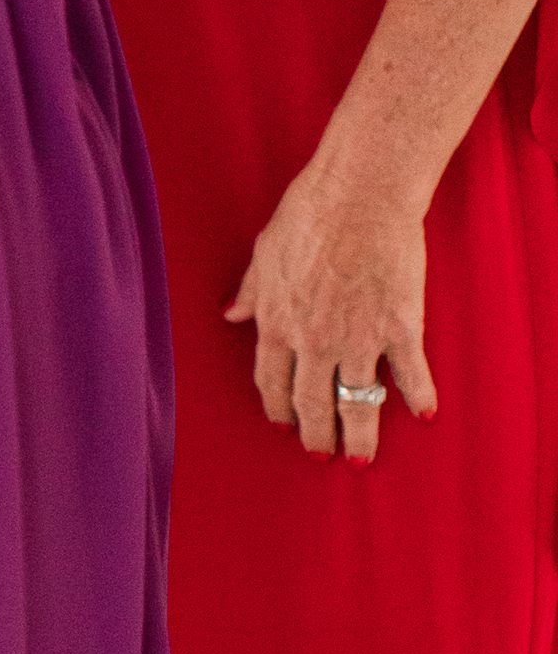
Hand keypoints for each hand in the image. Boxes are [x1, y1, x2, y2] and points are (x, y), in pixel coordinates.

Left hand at [225, 158, 435, 464]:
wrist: (359, 194)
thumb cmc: (309, 214)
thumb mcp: (264, 253)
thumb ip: (251, 291)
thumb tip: (230, 313)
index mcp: (277, 323)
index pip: (271, 382)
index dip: (278, 408)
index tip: (284, 426)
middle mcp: (313, 341)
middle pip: (311, 403)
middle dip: (315, 435)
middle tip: (322, 455)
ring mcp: (357, 338)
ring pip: (356, 402)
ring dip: (358, 436)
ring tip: (360, 459)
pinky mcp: (398, 326)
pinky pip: (409, 373)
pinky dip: (418, 397)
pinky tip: (423, 416)